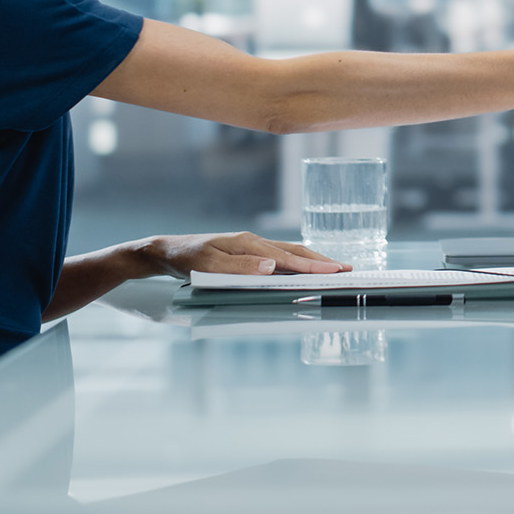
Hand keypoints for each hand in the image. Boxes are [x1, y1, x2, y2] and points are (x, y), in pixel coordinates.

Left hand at [137, 231, 348, 278]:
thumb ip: (240, 267)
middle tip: (346, 269)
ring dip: (312, 260)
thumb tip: (271, 265)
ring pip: (289, 252)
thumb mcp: (209, 266)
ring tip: (332, 268)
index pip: (287, 257)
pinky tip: (303, 267)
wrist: (167, 251)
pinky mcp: (247, 253)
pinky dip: (296, 262)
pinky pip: (279, 257)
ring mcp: (251, 246)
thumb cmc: (187, 259)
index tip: (334, 271)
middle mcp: (254, 242)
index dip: (312, 265)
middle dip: (322, 260)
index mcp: (248, 243)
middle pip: (295, 250)